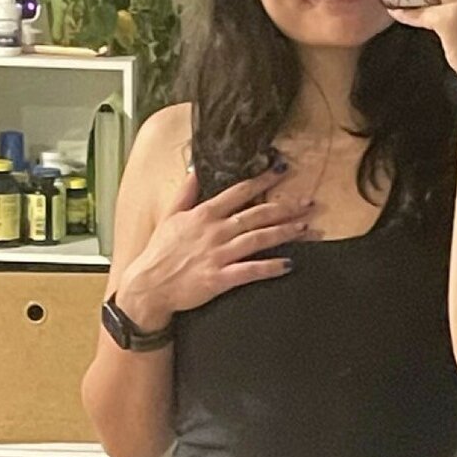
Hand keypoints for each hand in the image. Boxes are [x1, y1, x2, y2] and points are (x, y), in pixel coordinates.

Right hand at [117, 161, 313, 326]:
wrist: (148, 286)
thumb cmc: (158, 253)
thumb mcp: (169, 217)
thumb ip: (185, 193)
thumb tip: (194, 171)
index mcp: (203, 214)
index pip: (238, 191)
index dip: (262, 180)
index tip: (281, 170)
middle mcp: (214, 231)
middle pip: (256, 214)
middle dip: (285, 207)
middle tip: (308, 203)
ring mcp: (218, 254)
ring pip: (258, 238)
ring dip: (284, 232)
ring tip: (306, 228)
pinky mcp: (220, 278)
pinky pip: (251, 270)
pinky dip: (271, 267)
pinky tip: (289, 264)